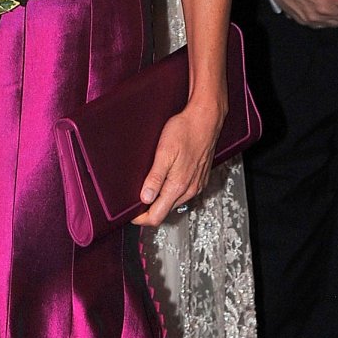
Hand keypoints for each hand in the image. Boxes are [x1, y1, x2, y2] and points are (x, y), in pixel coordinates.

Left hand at [132, 99, 224, 227]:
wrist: (205, 119)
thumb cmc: (185, 131)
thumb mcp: (164, 153)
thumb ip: (155, 179)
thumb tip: (145, 198)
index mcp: (178, 186)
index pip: (157, 216)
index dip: (142, 219)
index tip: (131, 214)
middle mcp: (190, 189)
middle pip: (166, 211)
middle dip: (150, 210)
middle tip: (136, 203)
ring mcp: (197, 185)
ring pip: (175, 203)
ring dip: (161, 201)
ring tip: (148, 190)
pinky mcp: (200, 178)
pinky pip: (184, 193)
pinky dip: (172, 192)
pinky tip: (166, 181)